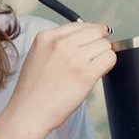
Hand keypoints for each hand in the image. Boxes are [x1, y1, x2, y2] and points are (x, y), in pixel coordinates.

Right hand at [6, 22, 115, 137]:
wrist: (29, 113)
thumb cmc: (33, 91)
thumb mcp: (38, 56)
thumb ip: (57, 45)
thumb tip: (85, 40)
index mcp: (46, 36)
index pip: (80, 25)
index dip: (91, 34)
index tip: (95, 42)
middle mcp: (60, 43)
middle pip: (96, 32)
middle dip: (98, 44)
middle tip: (93, 59)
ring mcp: (74, 57)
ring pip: (105, 45)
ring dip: (103, 56)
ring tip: (91, 69)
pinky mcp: (86, 73)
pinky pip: (109, 58)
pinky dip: (108, 65)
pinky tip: (98, 74)